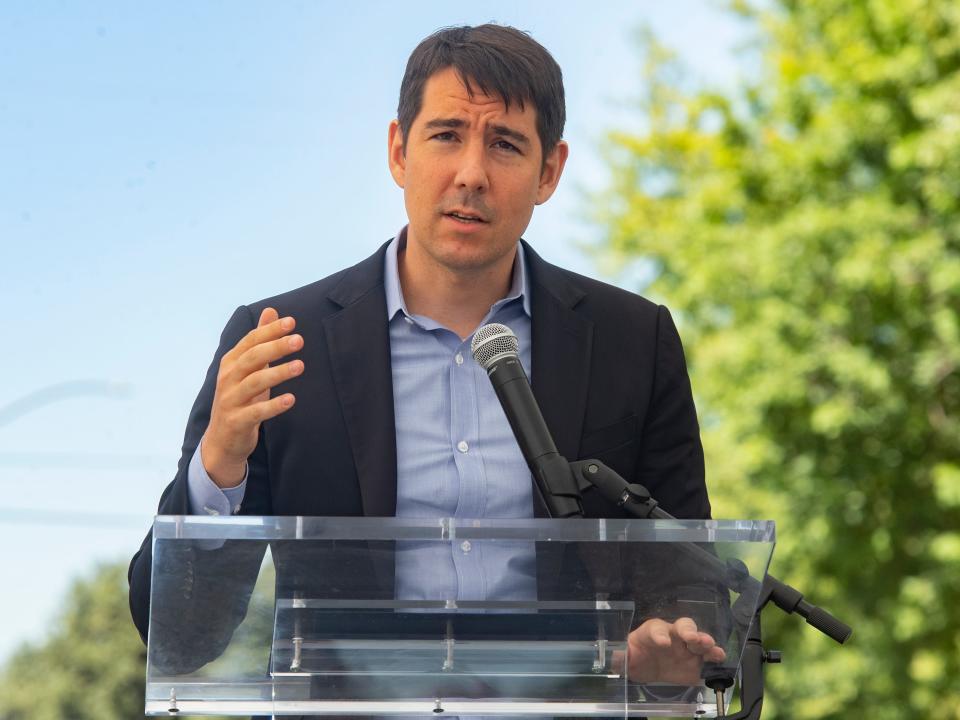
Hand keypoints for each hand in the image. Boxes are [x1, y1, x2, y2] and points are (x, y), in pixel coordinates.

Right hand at [202, 307, 302, 486]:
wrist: (222, 439)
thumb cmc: (241, 397)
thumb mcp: (249, 367)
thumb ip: (260, 340)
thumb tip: (271, 310)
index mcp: (231, 362)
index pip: (250, 341)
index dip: (270, 331)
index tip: (292, 322)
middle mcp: (228, 378)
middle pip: (252, 358)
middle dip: (275, 347)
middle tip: (299, 340)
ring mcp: (230, 400)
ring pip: (254, 383)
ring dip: (278, 373)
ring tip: (300, 366)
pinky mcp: (236, 421)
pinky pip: (256, 412)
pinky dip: (273, 406)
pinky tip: (291, 399)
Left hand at [623, 617, 725, 684]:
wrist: (643, 667)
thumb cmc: (632, 655)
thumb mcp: (622, 656)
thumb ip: (618, 654)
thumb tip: (609, 654)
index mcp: (652, 631)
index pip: (656, 629)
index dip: (659, 634)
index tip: (662, 643)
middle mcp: (673, 635)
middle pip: (683, 627)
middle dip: (689, 631)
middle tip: (693, 639)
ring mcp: (686, 649)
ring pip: (699, 640)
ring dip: (705, 642)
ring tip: (711, 647)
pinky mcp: (695, 664)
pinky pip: (707, 660)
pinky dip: (715, 659)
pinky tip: (720, 660)